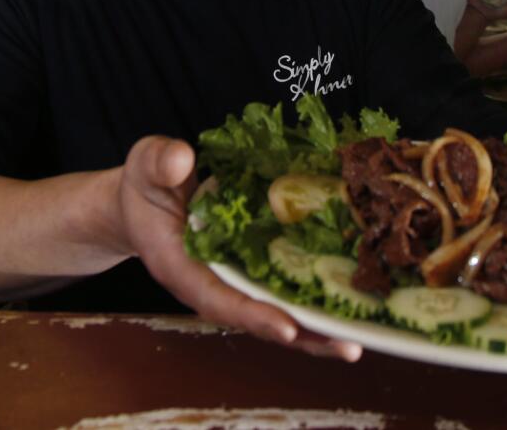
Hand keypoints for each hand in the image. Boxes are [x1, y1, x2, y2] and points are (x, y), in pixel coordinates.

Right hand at [117, 135, 362, 361]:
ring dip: (317, 325)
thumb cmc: (146, 184)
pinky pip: (286, 285)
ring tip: (361, 338)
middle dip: (302, 335)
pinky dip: (316, 294)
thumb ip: (160, 163)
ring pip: (278, 309)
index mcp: (182, 268)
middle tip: (348, 347)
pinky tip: (353, 299)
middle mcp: (213, 283)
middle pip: (259, 317)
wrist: (148, 197)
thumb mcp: (146, 165)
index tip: (287, 328)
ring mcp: (237, 279)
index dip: (253, 315)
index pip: (218, 299)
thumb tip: (182, 160)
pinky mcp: (254, 267)